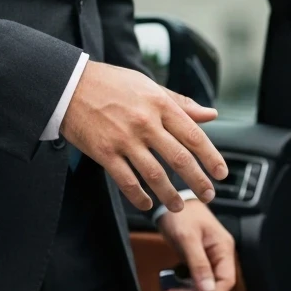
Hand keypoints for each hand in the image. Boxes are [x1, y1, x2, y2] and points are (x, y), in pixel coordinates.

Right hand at [62, 61, 227, 212]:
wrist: (68, 85)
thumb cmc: (110, 84)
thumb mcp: (148, 86)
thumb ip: (180, 103)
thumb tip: (211, 114)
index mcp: (159, 104)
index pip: (194, 135)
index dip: (211, 157)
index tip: (222, 173)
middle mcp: (145, 122)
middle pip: (179, 158)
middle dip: (198, 181)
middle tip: (208, 195)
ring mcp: (124, 139)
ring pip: (155, 175)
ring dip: (170, 195)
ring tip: (179, 206)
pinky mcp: (104, 152)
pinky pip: (126, 181)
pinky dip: (139, 196)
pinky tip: (147, 203)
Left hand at [156, 200, 237, 290]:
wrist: (171, 202)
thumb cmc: (182, 213)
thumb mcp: (188, 238)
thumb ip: (198, 264)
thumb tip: (207, 289)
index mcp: (223, 249)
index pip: (226, 280)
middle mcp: (218, 255)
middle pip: (214, 286)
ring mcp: (208, 258)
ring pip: (203, 285)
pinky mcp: (197, 259)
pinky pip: (194, 279)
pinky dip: (184, 287)